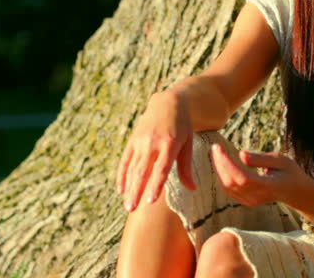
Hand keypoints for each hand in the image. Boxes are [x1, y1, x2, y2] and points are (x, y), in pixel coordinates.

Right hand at [116, 91, 195, 212]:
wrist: (168, 103)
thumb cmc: (182, 126)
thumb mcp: (187, 144)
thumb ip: (186, 167)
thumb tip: (192, 189)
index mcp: (169, 144)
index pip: (161, 169)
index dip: (155, 186)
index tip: (150, 201)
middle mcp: (152, 143)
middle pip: (143, 171)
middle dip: (136, 191)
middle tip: (132, 209)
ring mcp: (140, 141)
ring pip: (133, 168)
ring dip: (129, 188)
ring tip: (128, 206)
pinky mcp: (132, 140)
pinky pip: (125, 160)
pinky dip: (122, 175)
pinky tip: (121, 189)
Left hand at [210, 143, 313, 206]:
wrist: (295, 191)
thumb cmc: (288, 172)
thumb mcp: (280, 160)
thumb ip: (260, 158)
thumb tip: (240, 154)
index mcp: (268, 186)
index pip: (242, 178)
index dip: (227, 163)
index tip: (219, 147)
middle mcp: (257, 197)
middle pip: (231, 182)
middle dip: (220, 163)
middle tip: (216, 147)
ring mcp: (251, 202)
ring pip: (227, 187)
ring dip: (219, 169)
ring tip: (217, 152)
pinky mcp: (246, 201)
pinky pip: (228, 190)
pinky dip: (222, 176)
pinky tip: (222, 163)